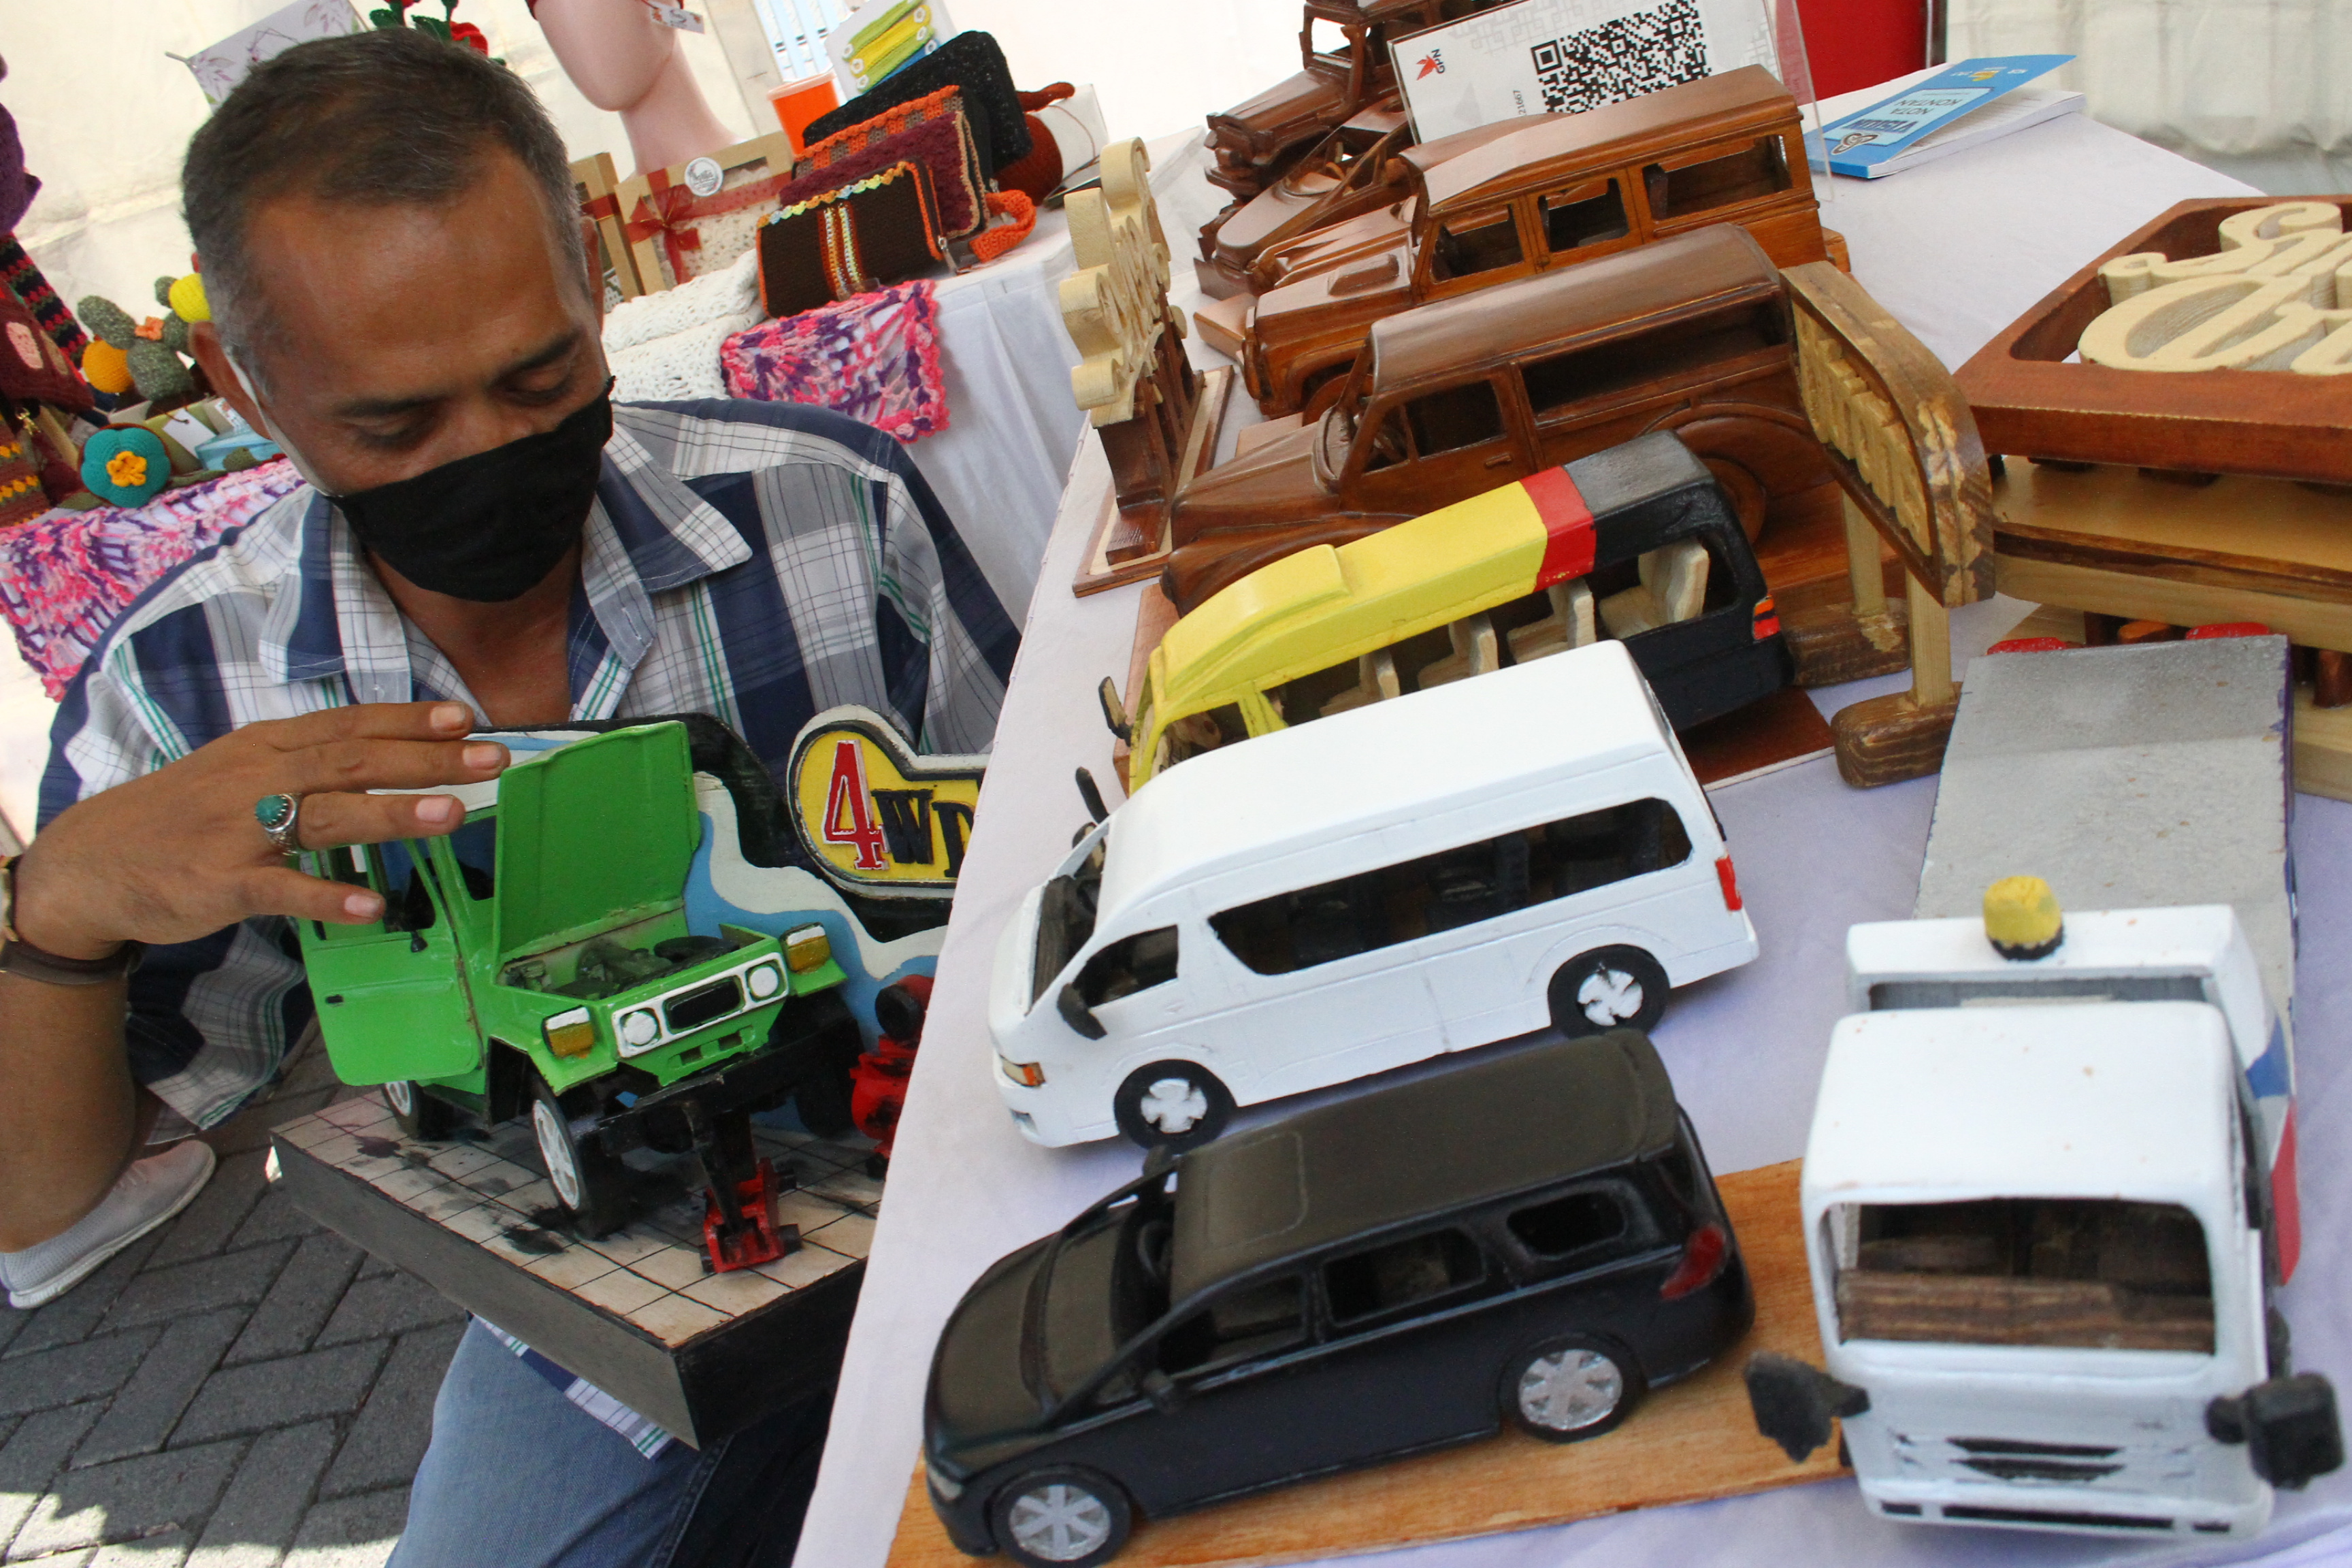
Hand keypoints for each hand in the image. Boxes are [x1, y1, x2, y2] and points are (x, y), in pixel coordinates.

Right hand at [13, 702, 508, 959]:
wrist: (92, 860)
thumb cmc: (183, 814)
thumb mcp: (241, 770)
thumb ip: (306, 763)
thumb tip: (384, 754)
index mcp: (268, 747)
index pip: (349, 725)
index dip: (408, 719)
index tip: (467, 717)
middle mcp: (258, 777)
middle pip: (354, 762)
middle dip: (427, 760)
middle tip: (493, 761)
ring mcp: (240, 829)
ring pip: (327, 815)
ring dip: (393, 814)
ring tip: (453, 814)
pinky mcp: (221, 882)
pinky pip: (282, 889)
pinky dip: (329, 895)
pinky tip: (374, 904)